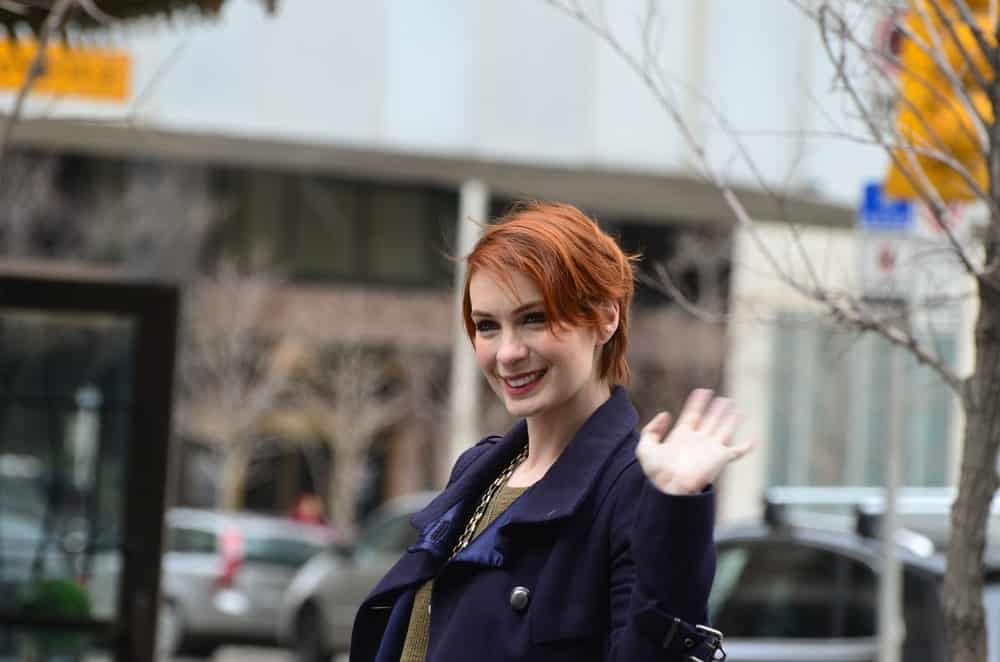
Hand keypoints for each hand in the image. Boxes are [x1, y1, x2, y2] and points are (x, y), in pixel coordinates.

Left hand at [636, 389, 754, 495]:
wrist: (671, 487)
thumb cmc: (657, 472)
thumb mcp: (645, 447)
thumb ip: (651, 429)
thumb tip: (666, 414)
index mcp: (681, 436)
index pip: (692, 415)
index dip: (697, 403)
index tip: (702, 391)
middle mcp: (698, 441)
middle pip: (710, 420)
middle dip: (716, 409)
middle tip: (724, 399)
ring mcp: (710, 449)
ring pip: (724, 429)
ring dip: (730, 418)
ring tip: (735, 407)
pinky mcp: (721, 458)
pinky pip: (737, 452)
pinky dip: (746, 447)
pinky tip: (754, 441)